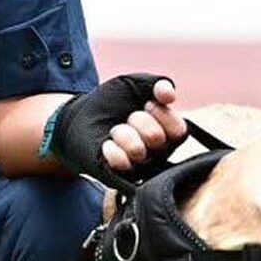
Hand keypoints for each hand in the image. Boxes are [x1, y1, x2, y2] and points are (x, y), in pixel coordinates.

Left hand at [47, 73, 187, 189]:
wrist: (81, 115)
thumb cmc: (113, 101)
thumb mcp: (136, 84)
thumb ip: (157, 84)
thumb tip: (170, 94)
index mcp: (168, 132)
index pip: (179, 130)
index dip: (162, 113)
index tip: (147, 103)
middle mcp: (159, 153)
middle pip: (157, 138)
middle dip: (137, 120)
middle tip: (128, 118)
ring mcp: (140, 167)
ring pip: (138, 151)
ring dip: (122, 134)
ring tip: (115, 131)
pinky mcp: (120, 176)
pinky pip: (121, 164)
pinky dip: (111, 149)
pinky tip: (106, 143)